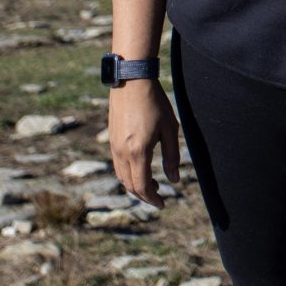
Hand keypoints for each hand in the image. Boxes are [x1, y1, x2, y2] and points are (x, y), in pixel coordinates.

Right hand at [108, 80, 181, 208]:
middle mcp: (122, 153)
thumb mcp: (169, 129)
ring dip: (135, 186)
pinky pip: (118, 166)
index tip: (163, 203)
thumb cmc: (155, 103)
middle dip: (144, 195)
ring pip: (121, 177)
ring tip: (151, 185)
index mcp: (138, 152)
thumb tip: (174, 179)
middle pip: (130, 185)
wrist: (131, 82)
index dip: (152, 199)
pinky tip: (140, 170)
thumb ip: (172, 156)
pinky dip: (128, 175)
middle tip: (159, 197)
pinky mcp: (111, 140)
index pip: (142, 186)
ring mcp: (113, 147)